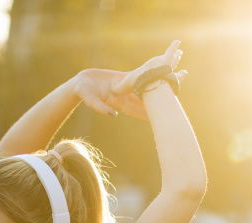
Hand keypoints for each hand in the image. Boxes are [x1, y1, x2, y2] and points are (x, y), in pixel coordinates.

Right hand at [72, 40, 187, 120]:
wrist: (80, 84)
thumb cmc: (83, 93)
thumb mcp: (91, 101)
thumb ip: (101, 108)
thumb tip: (112, 115)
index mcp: (118, 102)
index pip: (135, 110)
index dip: (146, 113)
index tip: (158, 118)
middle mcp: (124, 96)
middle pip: (143, 101)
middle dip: (155, 103)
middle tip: (171, 104)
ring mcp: (124, 88)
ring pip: (143, 89)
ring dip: (154, 89)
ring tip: (169, 87)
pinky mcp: (122, 80)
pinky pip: (138, 78)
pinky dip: (147, 77)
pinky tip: (158, 75)